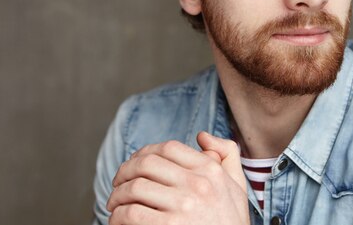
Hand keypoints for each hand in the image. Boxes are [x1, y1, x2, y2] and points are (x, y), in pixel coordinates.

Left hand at [107, 132, 249, 224]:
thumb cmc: (230, 221)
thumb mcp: (237, 185)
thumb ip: (227, 155)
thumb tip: (202, 136)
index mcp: (211, 170)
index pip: (169, 148)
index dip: (145, 152)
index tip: (136, 163)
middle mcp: (198, 184)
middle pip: (146, 164)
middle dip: (125, 172)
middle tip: (118, 183)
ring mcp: (184, 205)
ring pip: (135, 187)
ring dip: (117, 195)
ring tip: (115, 204)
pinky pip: (131, 214)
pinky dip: (118, 216)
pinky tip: (119, 220)